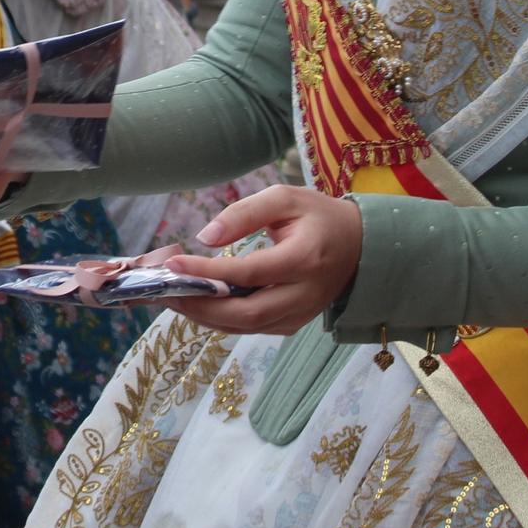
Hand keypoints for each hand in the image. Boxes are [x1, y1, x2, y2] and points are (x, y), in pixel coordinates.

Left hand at [161, 186, 362, 335]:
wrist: (362, 246)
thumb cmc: (319, 217)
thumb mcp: (285, 198)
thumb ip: (243, 213)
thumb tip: (205, 238)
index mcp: (304, 259)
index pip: (248, 273)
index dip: (208, 272)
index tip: (174, 263)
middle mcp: (304, 294)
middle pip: (245, 313)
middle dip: (200, 306)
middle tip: (165, 291)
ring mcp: (300, 315)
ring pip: (246, 327)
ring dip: (205, 317)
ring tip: (173, 298)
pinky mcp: (294, 324)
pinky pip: (252, 328)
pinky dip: (222, 321)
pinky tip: (199, 304)